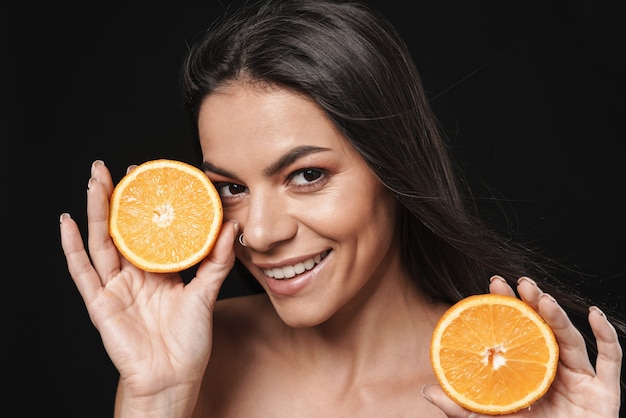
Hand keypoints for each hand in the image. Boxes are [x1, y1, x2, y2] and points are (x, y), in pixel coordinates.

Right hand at [60, 160, 236, 413]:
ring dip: (95, 212)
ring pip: (101, 242)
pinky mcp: (101, 303)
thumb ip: (217, 261)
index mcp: (158, 270)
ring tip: (93, 182)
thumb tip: (231, 227)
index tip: (145, 175)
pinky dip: (72, 248)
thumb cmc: (189, 340)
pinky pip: (83, 272)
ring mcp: (115, 287)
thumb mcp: (206, 294)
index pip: (148, 229)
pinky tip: (67, 223)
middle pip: (120, 229)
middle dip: (114, 198)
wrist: (173, 376)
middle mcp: (134, 275)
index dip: (144, 203)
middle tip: (109, 168)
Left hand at [423, 275, 621, 416]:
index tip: (493, 284)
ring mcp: (582, 381)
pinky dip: (606, 335)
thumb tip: (427, 390)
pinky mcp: (605, 394)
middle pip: (546, 330)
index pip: (518, 332)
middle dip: (533, 303)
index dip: (508, 307)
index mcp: (528, 372)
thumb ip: (461, 407)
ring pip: (573, 340)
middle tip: (519, 282)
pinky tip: (593, 314)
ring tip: (542, 298)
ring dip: (559, 317)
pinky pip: (611, 361)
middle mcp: (556, 371)